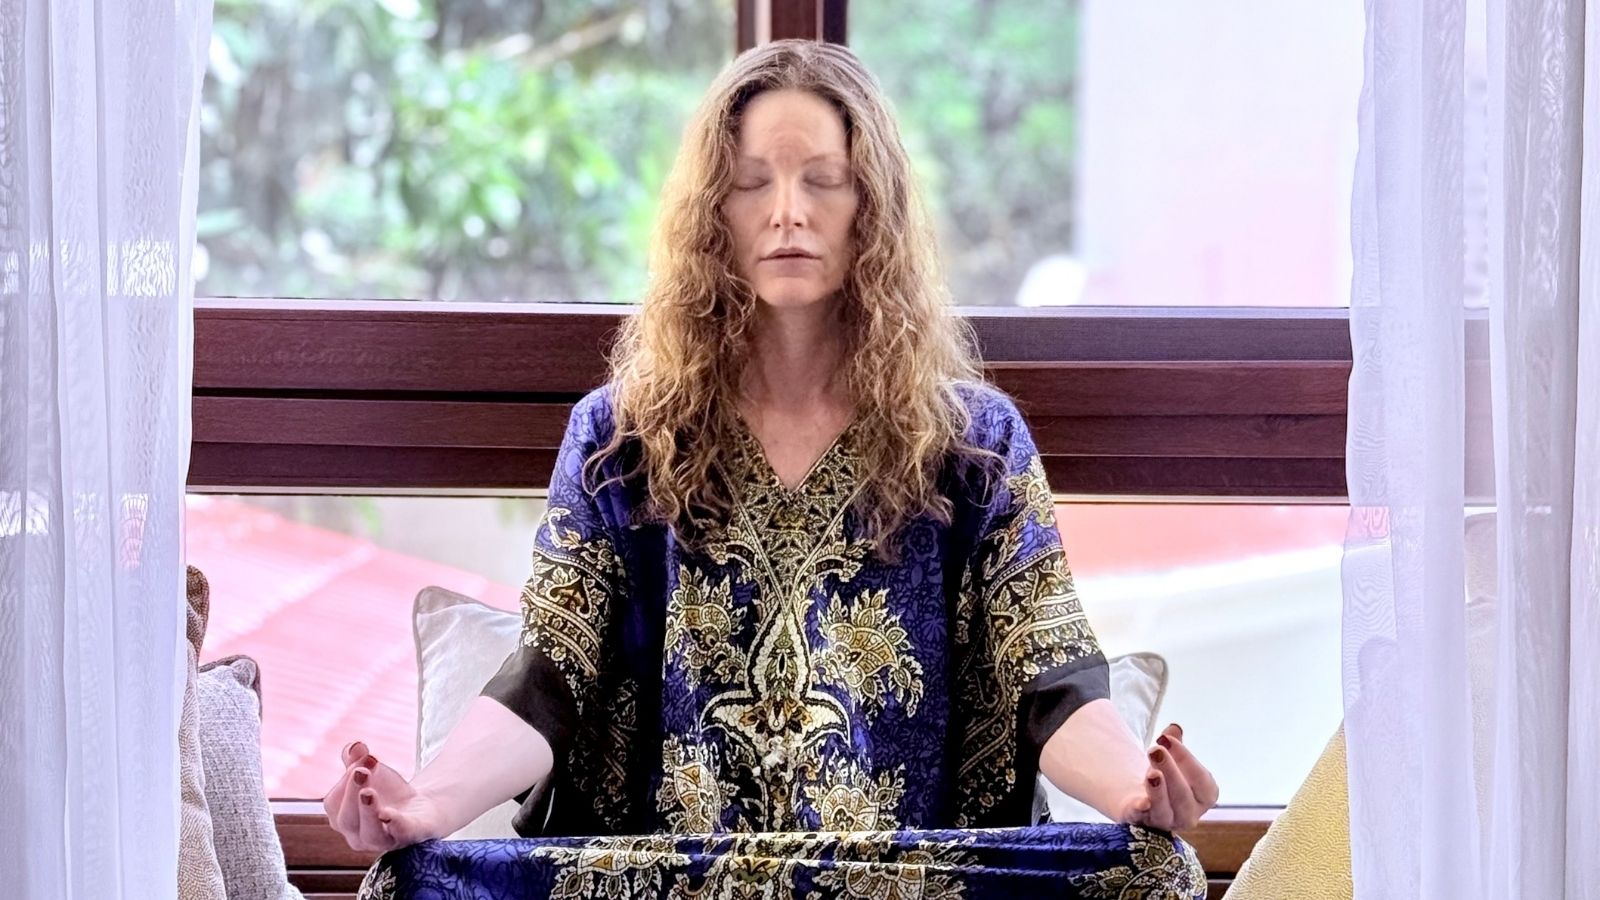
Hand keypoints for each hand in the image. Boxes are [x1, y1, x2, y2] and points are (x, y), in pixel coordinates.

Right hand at [323, 741, 443, 852]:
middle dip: (352, 793)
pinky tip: (390, 813)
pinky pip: (401, 835)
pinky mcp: (409, 837)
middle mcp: (358, 836)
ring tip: (368, 792)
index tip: (361, 755)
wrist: (419, 807)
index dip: (345, 780)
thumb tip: (355, 746)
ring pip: (370, 834)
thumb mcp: (370, 772)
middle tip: (361, 771)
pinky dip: (395, 825)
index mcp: (343, 819)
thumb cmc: (386, 792)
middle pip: (347, 819)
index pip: (334, 803)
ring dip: (367, 812)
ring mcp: (383, 841)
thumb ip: (357, 759)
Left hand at [1115, 724, 1217, 830]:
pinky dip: (1142, 811)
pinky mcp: (1141, 823)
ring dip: (1158, 790)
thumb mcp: (1173, 758)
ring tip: (1152, 773)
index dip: (1186, 758)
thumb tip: (1174, 728)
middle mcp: (1189, 814)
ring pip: (1164, 810)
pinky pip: (1142, 819)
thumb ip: (1174, 744)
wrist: (1142, 798)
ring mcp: (1166, 822)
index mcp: (1204, 797)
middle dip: (1170, 771)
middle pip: (1183, 796)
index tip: (1167, 739)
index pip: (1202, 780)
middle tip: (1155, 749)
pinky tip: (1141, 802)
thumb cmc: (1167, 776)